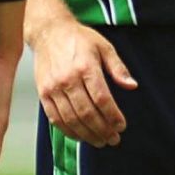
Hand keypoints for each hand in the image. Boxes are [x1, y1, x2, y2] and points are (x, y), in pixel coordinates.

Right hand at [31, 11, 136, 146]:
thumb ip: (118, 68)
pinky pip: (55, 118)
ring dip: (87, 135)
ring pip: (71, 119)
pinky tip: (80, 136)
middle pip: (87, 113)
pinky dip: (68, 131)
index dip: (113, 116)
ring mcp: (53, 88)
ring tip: (100, 141)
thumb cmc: (79, 39)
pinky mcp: (43, 94)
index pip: (102, 99)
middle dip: (102, 130)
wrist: (49, 32)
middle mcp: (68, 79)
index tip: (121, 126)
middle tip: (113, 139)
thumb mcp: (104, 47)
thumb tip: (132, 86)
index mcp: (86, 67)